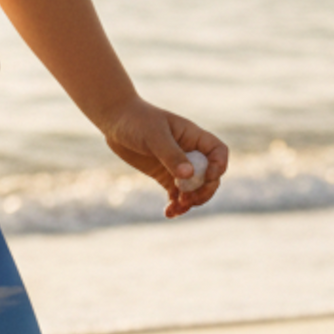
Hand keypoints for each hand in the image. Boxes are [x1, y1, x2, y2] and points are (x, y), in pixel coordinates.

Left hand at [101, 100, 228, 218]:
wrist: (115, 120)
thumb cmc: (137, 120)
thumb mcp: (154, 136)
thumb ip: (171, 155)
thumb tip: (188, 175)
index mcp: (194, 137)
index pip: (218, 152)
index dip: (218, 166)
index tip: (206, 177)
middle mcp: (190, 152)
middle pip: (209, 176)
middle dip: (203, 190)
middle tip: (188, 199)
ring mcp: (177, 165)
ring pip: (194, 188)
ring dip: (190, 201)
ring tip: (177, 209)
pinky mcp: (164, 175)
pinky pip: (176, 194)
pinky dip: (176, 204)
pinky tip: (169, 212)